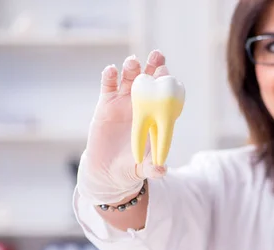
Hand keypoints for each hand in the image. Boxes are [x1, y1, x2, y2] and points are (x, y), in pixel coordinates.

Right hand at [76, 49, 169, 204]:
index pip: (163, 94)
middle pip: (148, 81)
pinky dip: (109, 77)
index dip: (166, 82)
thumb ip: (152, 168)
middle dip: (153, 66)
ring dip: (132, 69)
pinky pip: (108, 87)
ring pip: (128, 80)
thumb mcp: (143, 169)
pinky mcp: (106, 105)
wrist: (108, 169)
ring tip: (133, 62)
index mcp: (155, 115)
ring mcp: (123, 102)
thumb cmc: (131, 166)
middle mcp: (141, 105)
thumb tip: (162, 171)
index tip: (168, 73)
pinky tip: (111, 70)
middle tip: (157, 55)